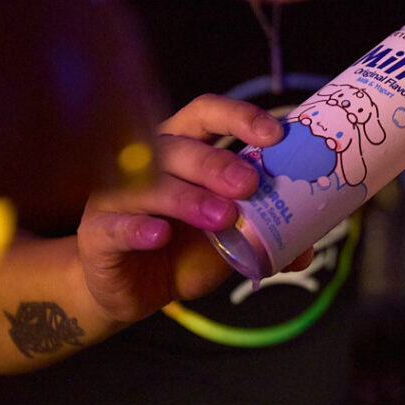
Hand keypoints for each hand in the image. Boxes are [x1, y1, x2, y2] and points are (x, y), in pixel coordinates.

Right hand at [76, 94, 312, 322]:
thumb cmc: (183, 248)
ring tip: (223, 218)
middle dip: (216, 163)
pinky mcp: (97, 234)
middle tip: (250, 184)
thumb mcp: (231, 240)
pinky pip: (115, 225)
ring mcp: (118, 196)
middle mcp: (147, 163)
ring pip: (147, 184)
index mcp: (184, 150)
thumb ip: (266, 235)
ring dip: (187, 198)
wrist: (132, 290)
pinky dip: (138, 228)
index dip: (238, 117)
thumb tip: (306, 249)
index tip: (275, 135)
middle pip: (177, 147)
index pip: (206, 114)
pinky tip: (159, 235)